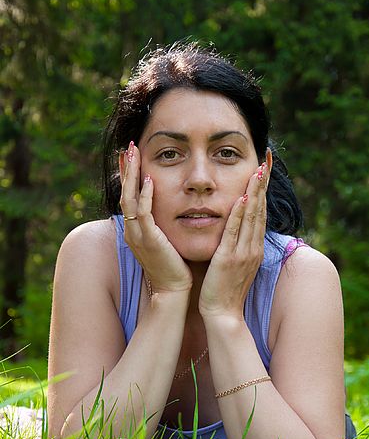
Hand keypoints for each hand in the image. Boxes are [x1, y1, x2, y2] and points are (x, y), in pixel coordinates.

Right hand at [119, 142, 192, 292]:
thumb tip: (174, 208)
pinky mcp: (149, 240)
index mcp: (136, 231)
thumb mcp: (165, 242)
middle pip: (124, 193)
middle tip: (128, 146)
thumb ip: (163, 225)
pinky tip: (149, 179)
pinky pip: (142, 213)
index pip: (129, 197)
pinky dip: (145, 195)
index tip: (131, 157)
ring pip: (129, 198)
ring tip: (133, 153)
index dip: (129, 176)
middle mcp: (132, 231)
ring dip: (132, 174)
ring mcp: (138, 235)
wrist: (174, 291)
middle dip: (126, 169)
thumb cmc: (175, 268)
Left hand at [199, 150, 271, 318]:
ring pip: (251, 217)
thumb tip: (237, 228)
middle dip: (263, 183)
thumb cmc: (226, 289)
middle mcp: (254, 247)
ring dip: (254, 192)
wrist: (224, 314)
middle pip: (260, 209)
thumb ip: (238, 245)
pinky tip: (240, 199)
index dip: (263, 189)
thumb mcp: (236, 264)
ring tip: (257, 171)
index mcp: (255, 247)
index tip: (264, 169)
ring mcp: (244, 253)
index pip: (260, 212)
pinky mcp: (230, 259)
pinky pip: (234, 233)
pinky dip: (238, 215)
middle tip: (266, 160)